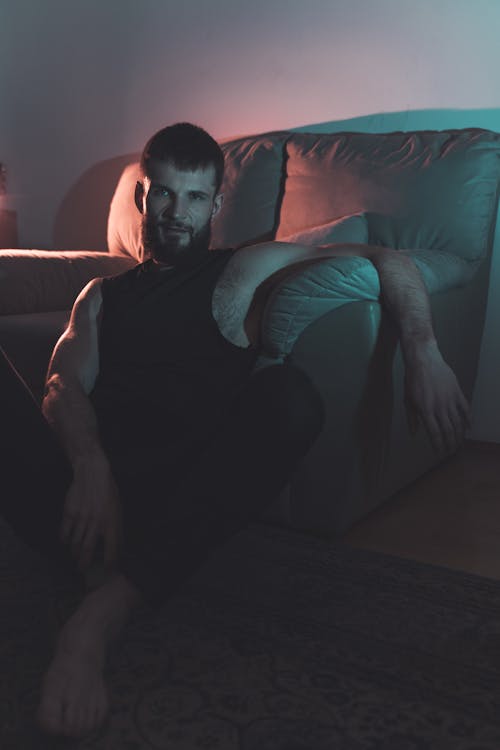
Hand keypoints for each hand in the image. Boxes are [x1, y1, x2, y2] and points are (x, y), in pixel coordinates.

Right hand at [61, 451, 122, 571]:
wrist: (92, 473)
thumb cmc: (108, 492)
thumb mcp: (118, 509)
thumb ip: (118, 529)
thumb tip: (120, 547)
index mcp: (111, 521)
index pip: (111, 547)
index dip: (110, 561)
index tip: (108, 568)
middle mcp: (96, 521)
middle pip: (88, 549)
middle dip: (85, 563)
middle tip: (82, 569)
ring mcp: (82, 517)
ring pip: (75, 543)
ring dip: (74, 553)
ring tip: (75, 557)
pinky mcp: (70, 512)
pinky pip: (64, 532)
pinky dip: (64, 540)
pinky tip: (66, 543)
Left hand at [403, 339, 470, 452]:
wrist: (423, 360)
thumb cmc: (413, 379)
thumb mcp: (407, 400)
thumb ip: (411, 418)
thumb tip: (414, 433)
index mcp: (425, 410)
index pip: (434, 433)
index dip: (438, 445)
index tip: (439, 452)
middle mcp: (439, 407)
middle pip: (448, 430)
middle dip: (450, 443)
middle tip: (451, 451)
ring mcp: (450, 400)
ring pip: (458, 422)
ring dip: (459, 435)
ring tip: (459, 443)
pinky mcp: (457, 392)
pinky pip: (465, 408)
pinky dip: (468, 419)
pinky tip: (469, 427)